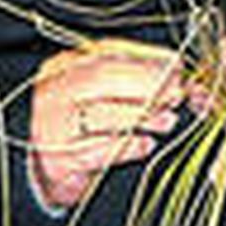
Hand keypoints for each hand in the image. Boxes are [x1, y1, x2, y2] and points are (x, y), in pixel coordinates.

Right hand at [28, 38, 184, 206]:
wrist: (49, 172)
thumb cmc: (83, 127)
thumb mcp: (102, 95)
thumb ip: (132, 77)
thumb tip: (175, 68)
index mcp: (62, 65)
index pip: (107, 53)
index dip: (146, 58)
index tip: (177, 66)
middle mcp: (51, 90)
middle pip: (101, 78)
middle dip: (147, 84)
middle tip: (177, 93)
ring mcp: (50, 124)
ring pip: (100, 113)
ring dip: (142, 116)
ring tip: (168, 121)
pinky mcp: (57, 158)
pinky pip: (97, 150)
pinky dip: (127, 147)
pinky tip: (147, 145)